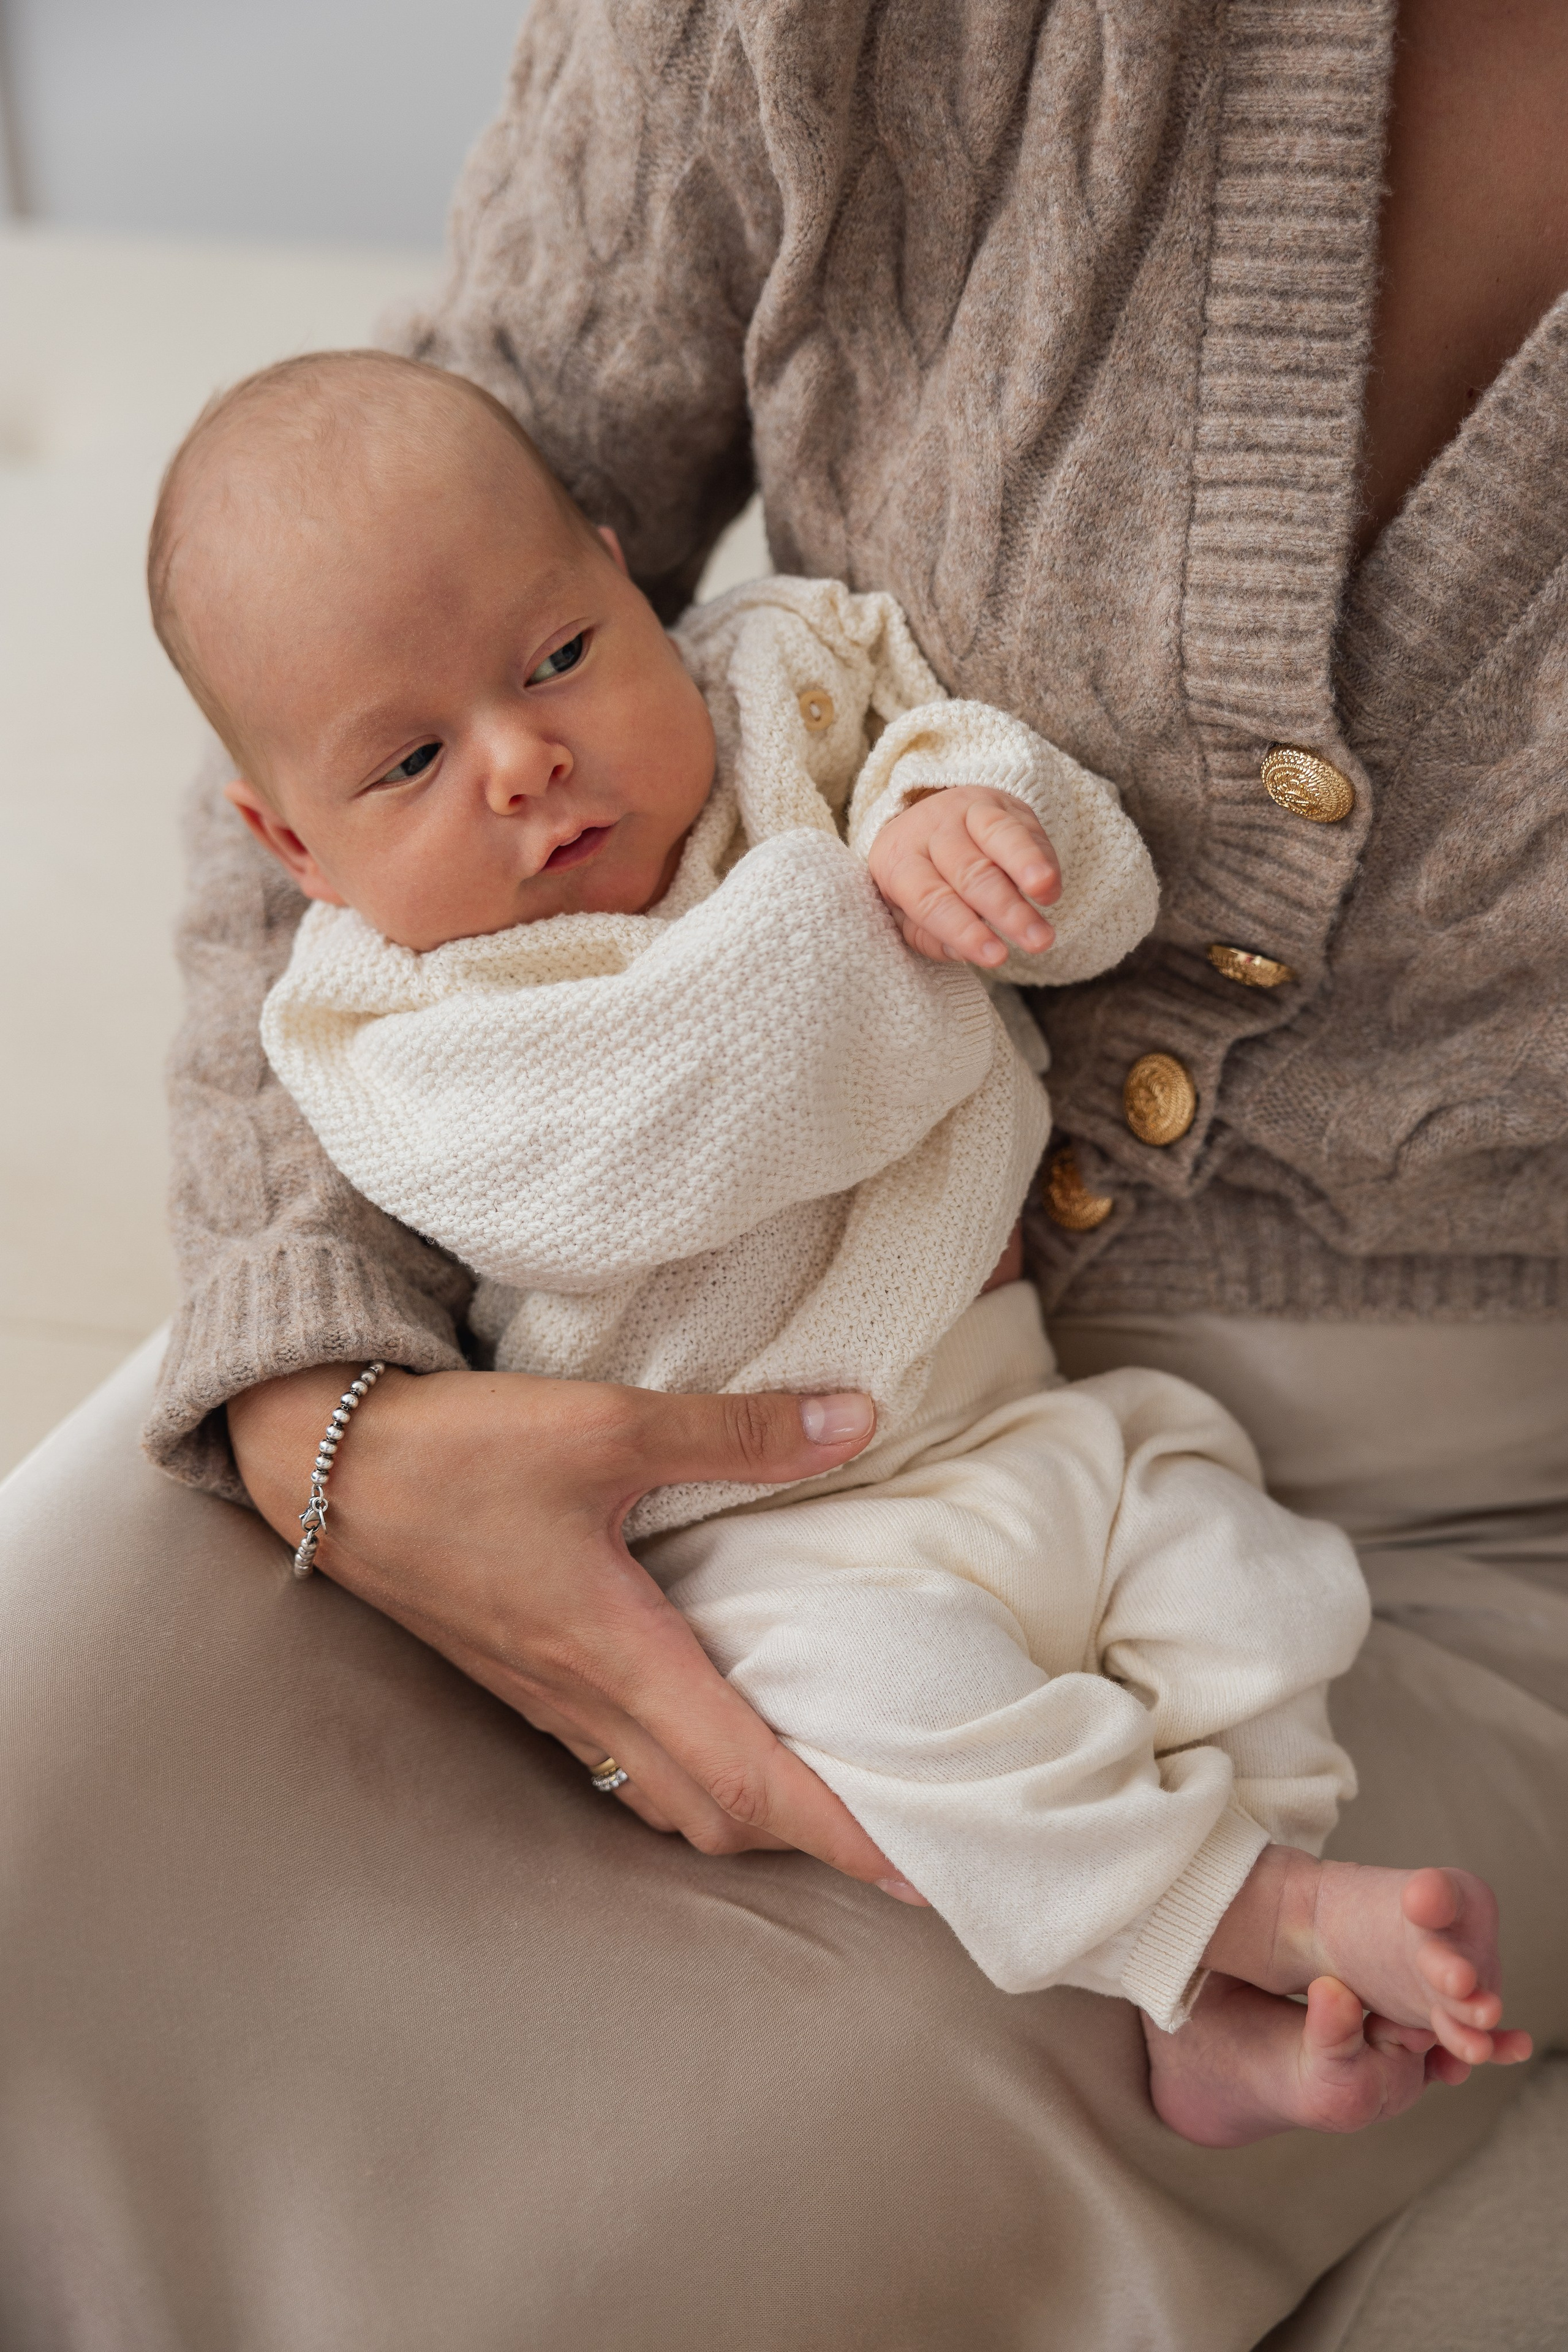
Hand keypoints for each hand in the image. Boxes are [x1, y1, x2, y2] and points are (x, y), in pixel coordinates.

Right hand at [229, 1364, 924, 1897]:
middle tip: (898, 1836)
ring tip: (822, 1799)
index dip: (841, 1833)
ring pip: (664, 1798)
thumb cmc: (459, 1450)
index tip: (919, 1874)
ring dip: (745, 1814)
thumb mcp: (602, 1423)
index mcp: (621, 1656)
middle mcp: (588, 1700)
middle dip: (809, 1841)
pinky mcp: (524, 1679)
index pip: (751, 1779)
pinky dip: (686, 1777)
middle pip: (716, 1815)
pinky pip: (621, 1763)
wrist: (326, 1467)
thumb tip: (856, 1419)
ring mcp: (549, 1700)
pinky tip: (715, 1736)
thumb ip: (734, 1431)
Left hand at [866, 786, 1060, 966]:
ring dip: (1028, 870)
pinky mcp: (999, 804)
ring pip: (999, 838)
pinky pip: (1022, 827)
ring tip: (1048, 900)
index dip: (965, 930)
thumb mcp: (906, 915)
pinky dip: (1040, 856)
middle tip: (1036, 941)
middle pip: (970, 872)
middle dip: (1007, 909)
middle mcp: (929, 830)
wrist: (926, 823)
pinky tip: (1051, 887)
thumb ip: (929, 938)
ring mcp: (964, 811)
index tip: (996, 957)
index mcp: (897, 862)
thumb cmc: (917, 884)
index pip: (931, 900)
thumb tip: (963, 953)